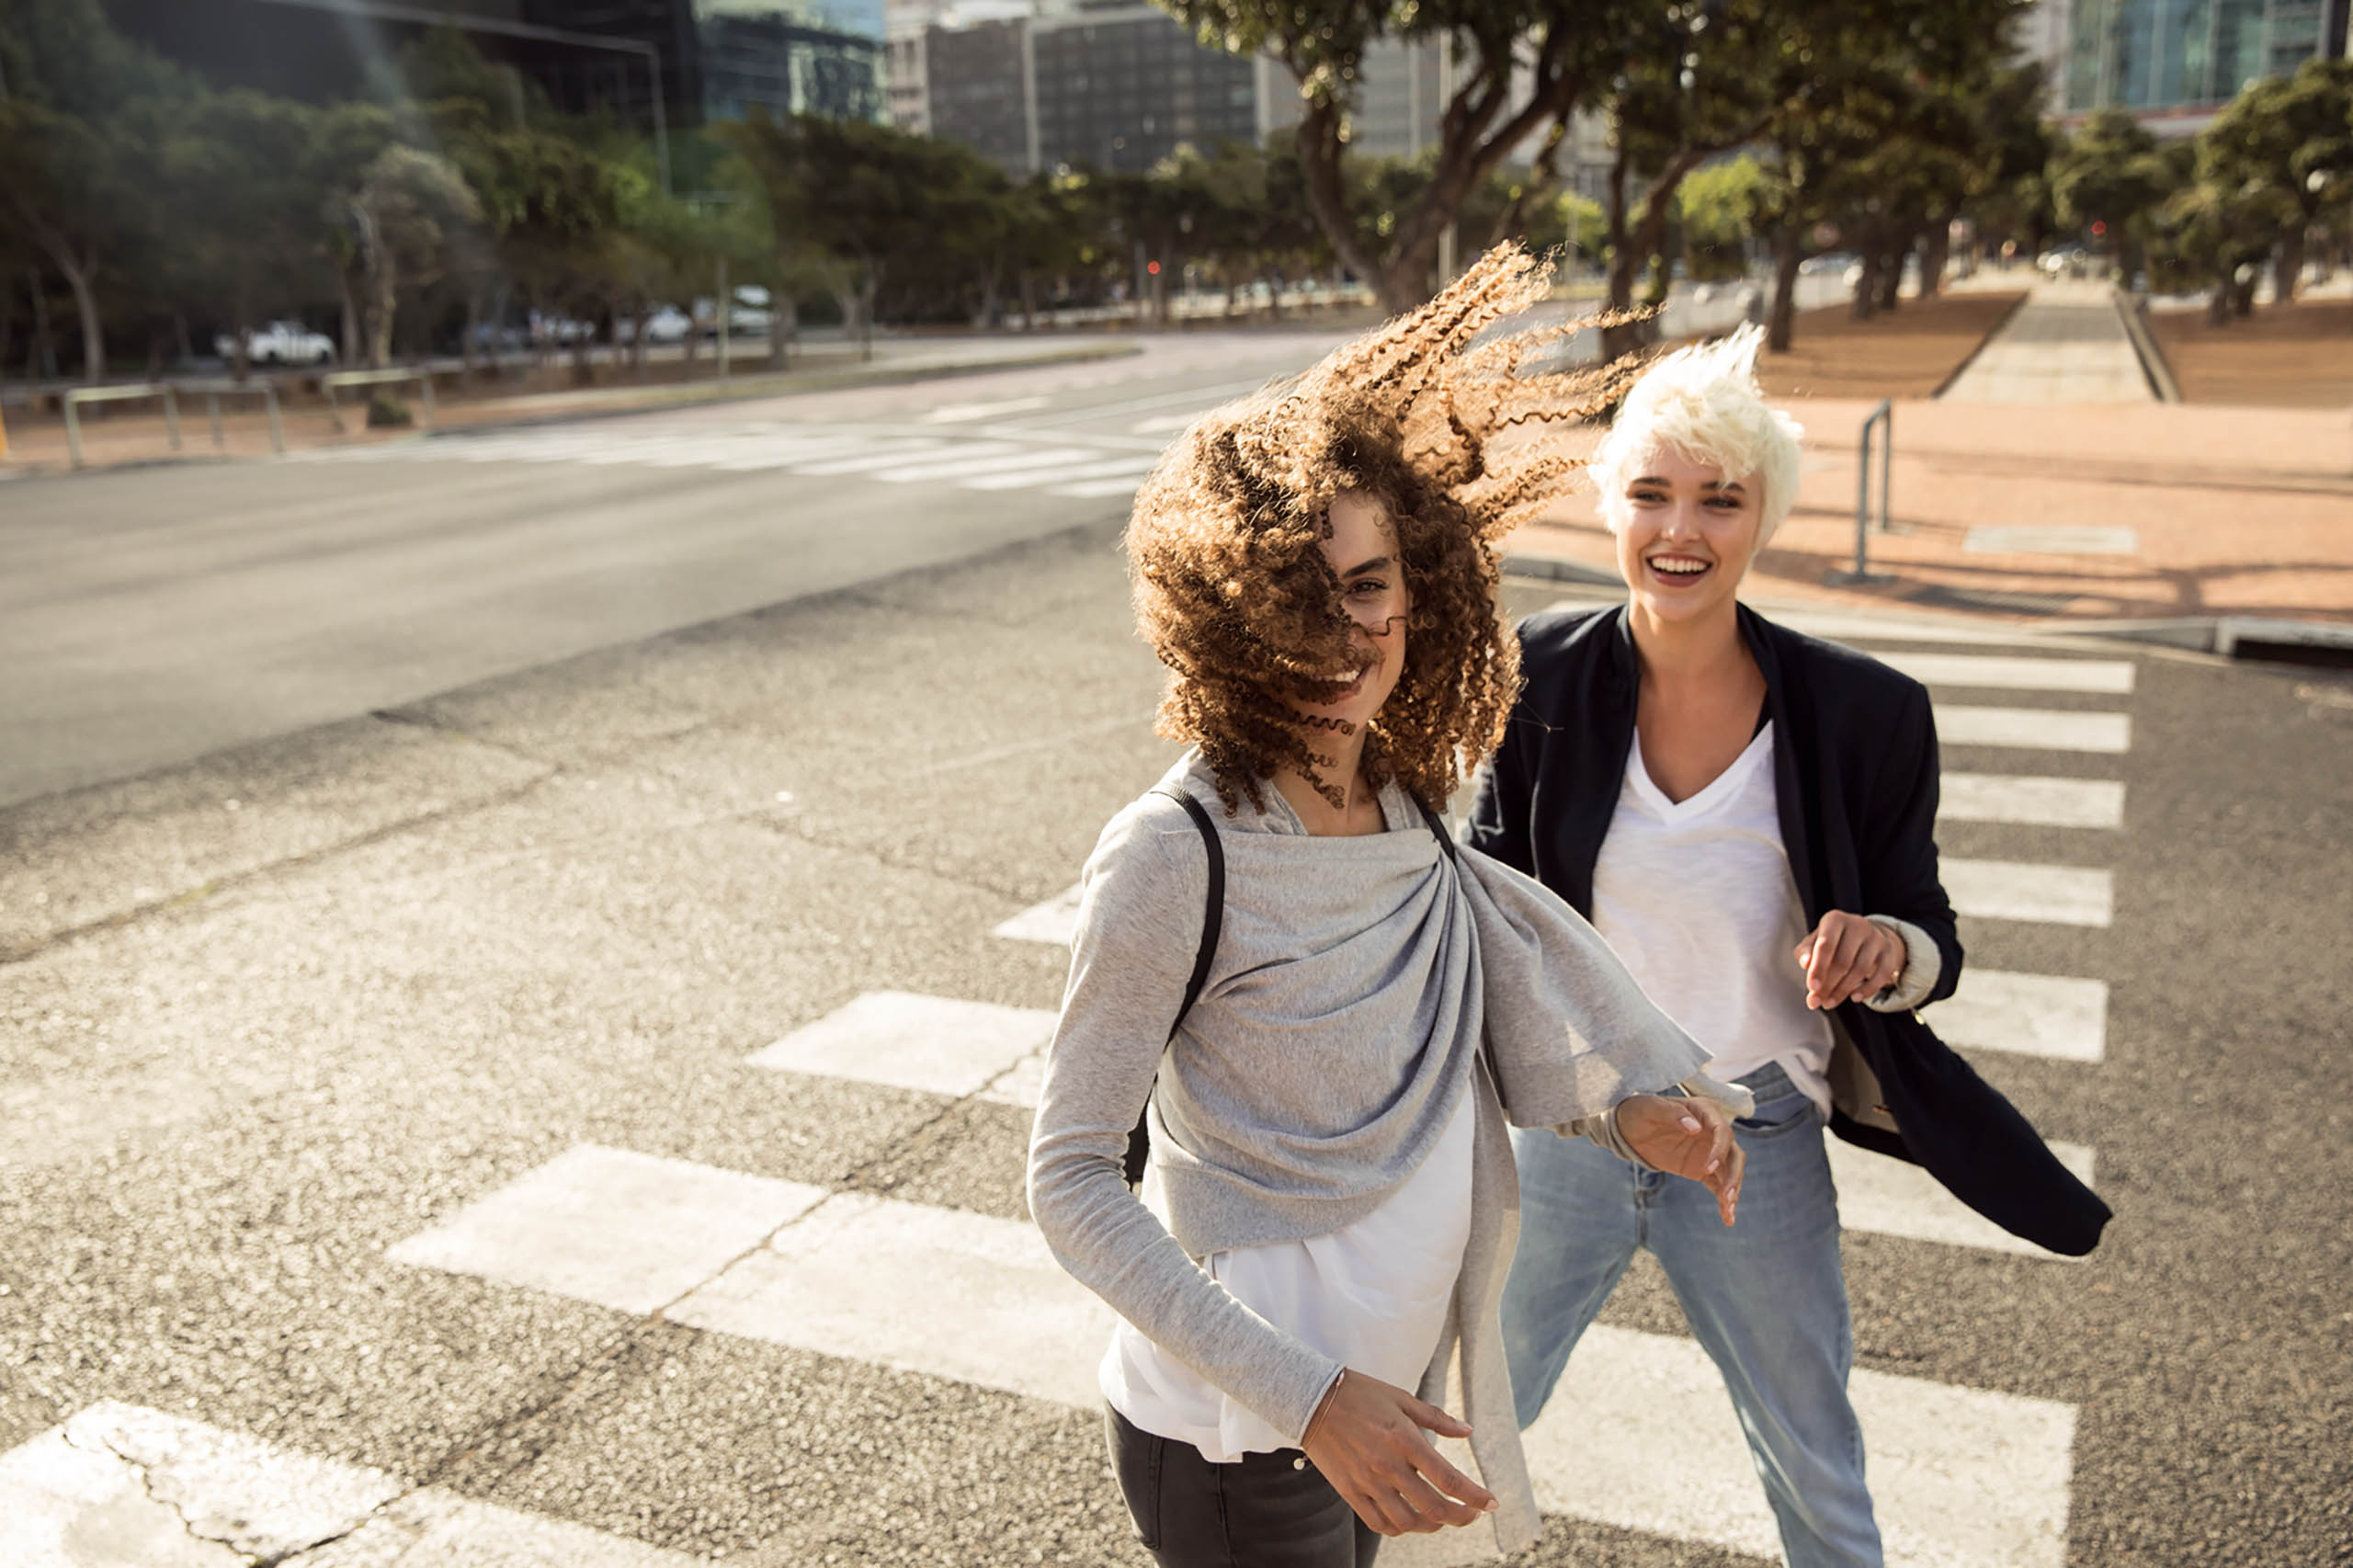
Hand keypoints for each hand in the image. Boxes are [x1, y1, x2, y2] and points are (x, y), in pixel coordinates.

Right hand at [1300, 1370, 1498, 1535]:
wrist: (1311, 1398)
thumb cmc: (1359, 1393)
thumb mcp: (1401, 1397)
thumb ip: (1437, 1418)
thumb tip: (1467, 1431)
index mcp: (1405, 1439)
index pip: (1449, 1479)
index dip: (1475, 1496)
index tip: (1491, 1503)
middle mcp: (1388, 1465)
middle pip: (1434, 1508)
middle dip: (1461, 1517)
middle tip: (1473, 1515)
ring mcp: (1367, 1482)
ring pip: (1409, 1522)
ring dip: (1432, 1525)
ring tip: (1442, 1517)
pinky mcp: (1350, 1492)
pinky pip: (1379, 1523)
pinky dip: (1400, 1529)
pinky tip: (1410, 1520)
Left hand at [1616, 1094, 1742, 1225]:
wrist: (1630, 1128)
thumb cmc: (1641, 1111)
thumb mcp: (1650, 1108)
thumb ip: (1672, 1114)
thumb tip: (1695, 1127)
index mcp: (1705, 1112)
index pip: (1722, 1131)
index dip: (1718, 1150)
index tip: (1707, 1168)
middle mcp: (1712, 1132)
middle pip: (1733, 1154)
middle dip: (1733, 1176)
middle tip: (1726, 1196)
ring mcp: (1710, 1152)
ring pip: (1730, 1172)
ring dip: (1733, 1191)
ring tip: (1729, 1212)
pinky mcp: (1703, 1170)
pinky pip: (1718, 1185)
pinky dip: (1724, 1200)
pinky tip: (1727, 1218)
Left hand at [1795, 911, 1904, 1009]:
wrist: (1863, 935)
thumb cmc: (1831, 941)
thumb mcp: (1813, 943)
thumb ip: (1805, 953)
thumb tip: (1806, 964)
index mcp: (1835, 919)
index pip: (1826, 945)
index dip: (1818, 968)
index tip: (1812, 988)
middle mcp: (1857, 924)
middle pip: (1843, 961)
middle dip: (1828, 985)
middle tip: (1816, 1001)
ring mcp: (1876, 937)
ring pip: (1861, 969)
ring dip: (1843, 990)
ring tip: (1829, 1003)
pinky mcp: (1889, 951)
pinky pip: (1882, 974)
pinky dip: (1868, 989)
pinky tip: (1854, 998)